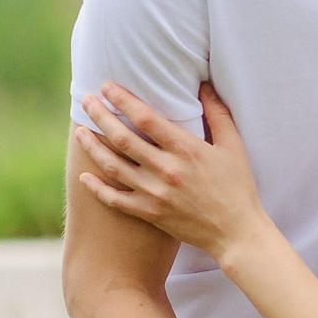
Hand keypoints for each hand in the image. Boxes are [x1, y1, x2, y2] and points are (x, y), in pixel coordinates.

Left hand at [75, 82, 269, 261]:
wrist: (236, 232)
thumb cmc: (237, 186)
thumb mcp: (233, 146)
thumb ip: (217, 113)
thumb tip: (204, 84)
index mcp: (186, 149)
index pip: (146, 118)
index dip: (123, 100)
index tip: (108, 87)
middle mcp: (166, 170)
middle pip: (122, 138)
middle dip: (100, 116)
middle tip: (87, 100)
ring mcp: (155, 194)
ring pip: (113, 167)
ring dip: (92, 147)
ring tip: (80, 132)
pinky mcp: (150, 214)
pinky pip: (115, 200)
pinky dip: (97, 189)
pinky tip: (84, 177)